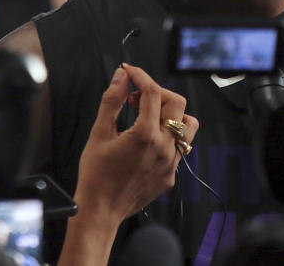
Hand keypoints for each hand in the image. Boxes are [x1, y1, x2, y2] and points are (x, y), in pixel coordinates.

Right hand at [74, 64, 198, 223]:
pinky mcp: (171, 175)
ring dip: (173, 115)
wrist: (100, 211)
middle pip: (177, 103)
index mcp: (145, 135)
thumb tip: (121, 77)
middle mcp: (163, 148)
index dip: (141, 76)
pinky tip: (149, 142)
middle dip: (158, 93)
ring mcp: (170, 163)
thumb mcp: (98, 133)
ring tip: (151, 117)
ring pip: (189, 126)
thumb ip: (112, 100)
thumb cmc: (95, 175)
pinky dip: (168, 138)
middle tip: (137, 99)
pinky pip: (180, 149)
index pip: (153, 92)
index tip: (130, 72)